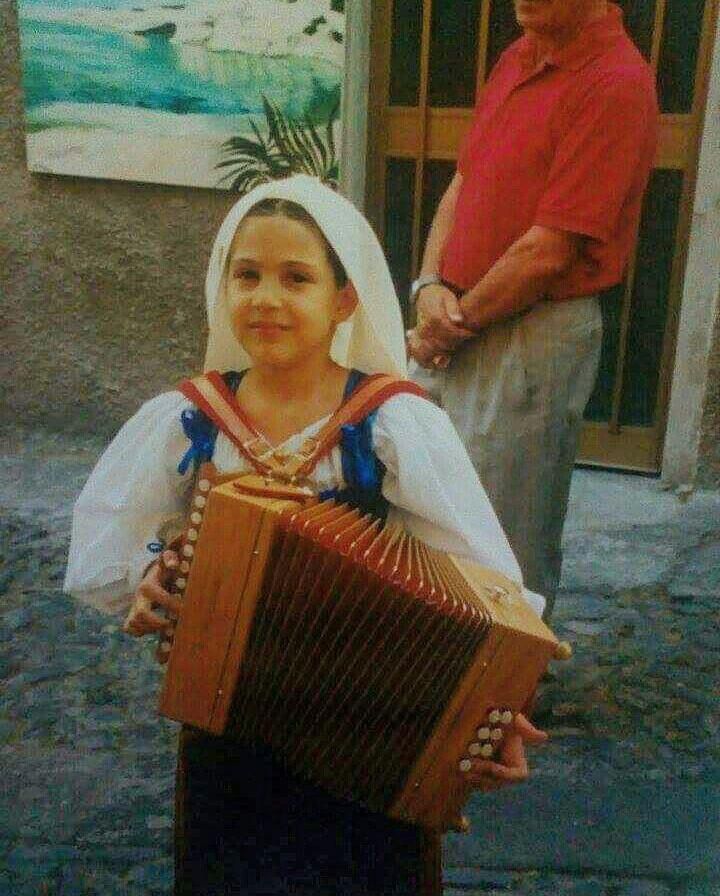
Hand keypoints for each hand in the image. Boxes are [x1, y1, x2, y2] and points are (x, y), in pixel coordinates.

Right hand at [123, 550, 181, 664]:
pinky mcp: (131, 615)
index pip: (158, 597)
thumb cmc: (165, 572)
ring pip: (134, 623)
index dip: (173, 605)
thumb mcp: (168, 563)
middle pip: (140, 614)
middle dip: (157, 622)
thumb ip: (171, 559)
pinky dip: (141, 631)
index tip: (185, 609)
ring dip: (151, 628)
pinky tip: (154, 628)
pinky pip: (129, 628)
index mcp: (148, 585)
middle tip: (172, 624)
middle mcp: (138, 597)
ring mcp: (133, 607)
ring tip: (166, 626)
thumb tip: (173, 564)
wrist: (152, 577)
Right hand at [408, 284, 474, 368]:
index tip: (472, 334)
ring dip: (444, 353)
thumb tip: (458, 320)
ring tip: (453, 351)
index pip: (450, 332)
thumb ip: (453, 308)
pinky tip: (436, 364)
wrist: (425, 295)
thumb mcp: (448, 297)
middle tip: (465, 341)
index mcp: (434, 318)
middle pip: (443, 344)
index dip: (463, 335)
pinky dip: (426, 360)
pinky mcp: (418, 339)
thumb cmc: (439, 296)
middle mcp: (425, 328)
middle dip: (455, 344)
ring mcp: (420, 335)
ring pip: (431, 351)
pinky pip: (419, 353)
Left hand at [460, 712, 547, 792]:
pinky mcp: (478, 772)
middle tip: (470, 765)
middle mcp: (505, 772)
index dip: (506, 774)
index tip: (494, 767)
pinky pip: (474, 779)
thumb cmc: (506, 718)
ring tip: (461, 767)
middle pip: (497, 782)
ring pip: (484, 783)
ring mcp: (491, 775)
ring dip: (473, 777)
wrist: (489, 718)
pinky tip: (456, 766)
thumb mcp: (515, 720)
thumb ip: (527, 729)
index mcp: (518, 764)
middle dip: (484, 775)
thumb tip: (544, 737)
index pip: (517, 776)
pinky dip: (466, 774)